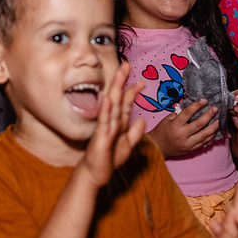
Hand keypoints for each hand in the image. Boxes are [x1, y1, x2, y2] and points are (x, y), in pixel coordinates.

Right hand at [79, 61, 144, 188]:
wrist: (94, 173)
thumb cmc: (108, 159)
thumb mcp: (127, 145)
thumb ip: (135, 133)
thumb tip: (142, 119)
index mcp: (117, 122)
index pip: (126, 103)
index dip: (133, 91)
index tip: (141, 81)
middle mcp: (110, 121)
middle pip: (118, 97)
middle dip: (122, 81)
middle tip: (126, 64)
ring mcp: (104, 127)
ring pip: (112, 105)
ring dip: (115, 89)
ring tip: (119, 74)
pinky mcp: (100, 137)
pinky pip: (104, 122)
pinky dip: (106, 110)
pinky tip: (108, 99)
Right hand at [147, 99, 218, 157]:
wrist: (157, 148)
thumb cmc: (161, 132)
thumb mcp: (166, 120)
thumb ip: (178, 113)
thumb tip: (190, 106)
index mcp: (175, 126)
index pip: (187, 114)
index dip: (196, 106)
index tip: (204, 100)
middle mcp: (182, 135)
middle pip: (199, 124)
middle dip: (208, 115)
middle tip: (215, 109)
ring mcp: (187, 144)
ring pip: (204, 135)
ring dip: (213, 127)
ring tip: (219, 120)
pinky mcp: (191, 149)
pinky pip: (203, 142)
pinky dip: (210, 136)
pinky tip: (214, 130)